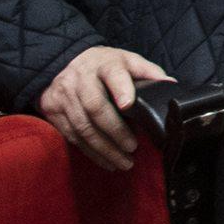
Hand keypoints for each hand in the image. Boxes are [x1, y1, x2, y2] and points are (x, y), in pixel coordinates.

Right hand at [41, 45, 169, 171]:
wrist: (62, 63)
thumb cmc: (103, 66)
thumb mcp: (126, 60)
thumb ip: (148, 71)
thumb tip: (170, 84)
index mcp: (104, 64)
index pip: (113, 74)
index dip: (121, 89)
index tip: (128, 104)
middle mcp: (80, 80)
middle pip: (95, 107)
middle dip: (115, 131)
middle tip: (132, 147)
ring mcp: (64, 96)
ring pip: (82, 126)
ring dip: (104, 149)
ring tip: (124, 162)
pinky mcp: (53, 111)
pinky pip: (72, 136)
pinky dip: (90, 152)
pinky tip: (106, 161)